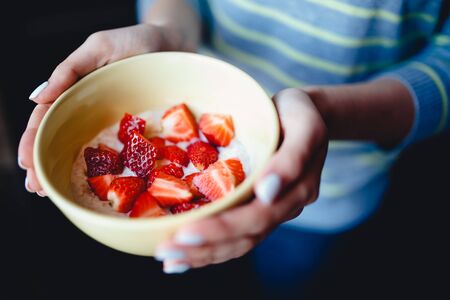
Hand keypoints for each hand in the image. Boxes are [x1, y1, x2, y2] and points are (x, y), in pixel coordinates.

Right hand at [18, 24, 180, 194]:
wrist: (173, 45)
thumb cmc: (136, 42)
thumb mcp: (99, 48)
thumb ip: (69, 70)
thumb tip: (36, 98)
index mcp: (76, 91)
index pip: (47, 118)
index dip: (34, 141)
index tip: (26, 163)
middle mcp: (89, 109)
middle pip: (60, 137)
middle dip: (44, 163)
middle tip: (36, 188)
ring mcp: (110, 121)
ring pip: (83, 148)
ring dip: (65, 169)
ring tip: (50, 192)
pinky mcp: (134, 128)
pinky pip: (117, 150)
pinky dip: (103, 169)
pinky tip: (92, 184)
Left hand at [155, 88, 328, 273]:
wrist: (306, 115)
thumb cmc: (300, 114)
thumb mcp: (304, 126)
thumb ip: (290, 159)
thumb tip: (265, 193)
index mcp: (296, 190)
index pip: (256, 217)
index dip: (221, 229)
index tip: (186, 233)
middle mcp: (283, 207)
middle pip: (244, 237)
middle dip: (203, 248)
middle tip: (165, 252)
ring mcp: (271, 210)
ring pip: (239, 243)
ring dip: (203, 254)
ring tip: (170, 261)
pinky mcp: (258, 207)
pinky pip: (237, 234)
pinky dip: (211, 247)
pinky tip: (187, 254)